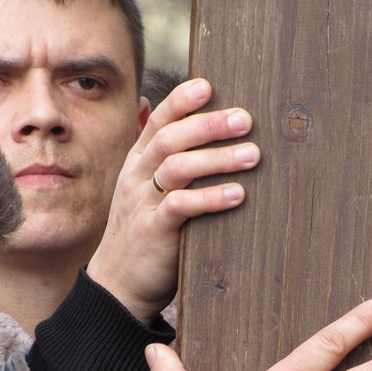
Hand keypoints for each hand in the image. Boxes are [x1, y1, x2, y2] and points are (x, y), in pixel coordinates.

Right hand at [86, 78, 259, 321]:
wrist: (118, 284)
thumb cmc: (147, 231)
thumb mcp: (149, 190)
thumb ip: (167, 160)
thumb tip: (181, 121)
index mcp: (138, 162)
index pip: (158, 122)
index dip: (181, 102)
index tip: (208, 85)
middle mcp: (137, 177)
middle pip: (171, 139)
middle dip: (209, 125)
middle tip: (245, 119)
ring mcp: (143, 203)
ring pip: (177, 168)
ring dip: (218, 159)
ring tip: (253, 155)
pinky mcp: (154, 231)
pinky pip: (181, 207)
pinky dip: (210, 198)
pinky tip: (238, 194)